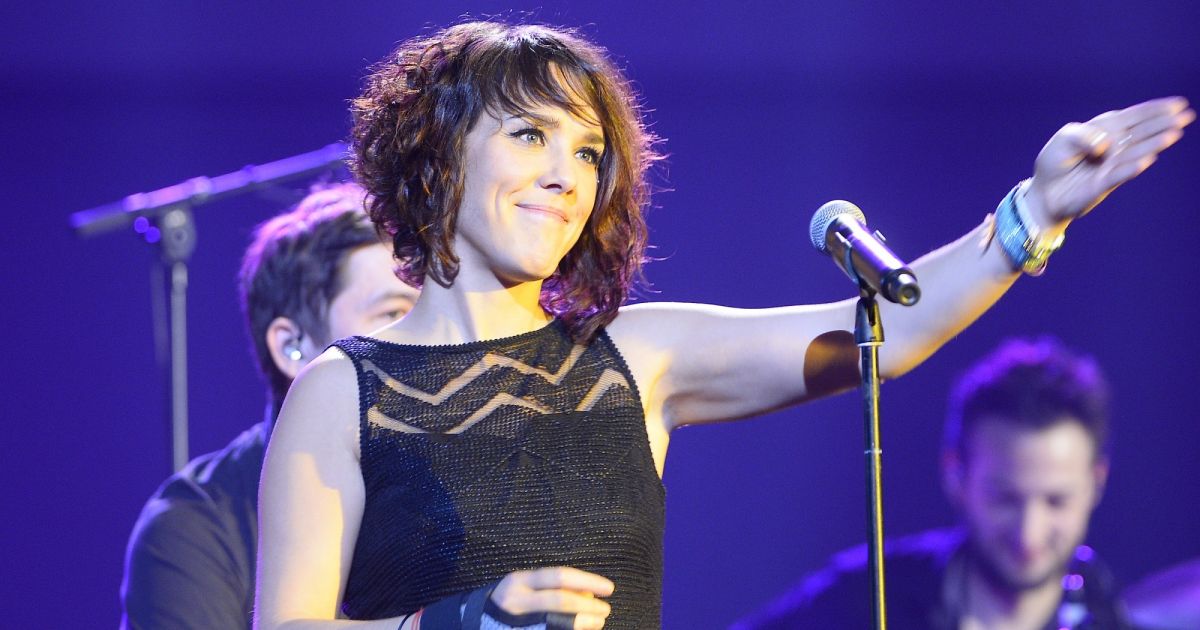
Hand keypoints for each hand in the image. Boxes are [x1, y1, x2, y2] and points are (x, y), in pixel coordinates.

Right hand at [490, 566, 614, 628]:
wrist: (478, 621)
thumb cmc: (511, 600)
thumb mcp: (526, 585)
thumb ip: (553, 587)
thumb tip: (590, 594)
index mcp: (521, 580)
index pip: (560, 576)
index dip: (587, 581)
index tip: (608, 588)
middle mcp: (518, 600)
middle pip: (560, 600)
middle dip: (588, 606)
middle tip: (606, 609)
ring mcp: (519, 622)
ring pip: (559, 623)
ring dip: (585, 623)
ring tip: (598, 622)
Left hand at [1025, 97, 1193, 228]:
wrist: (1044, 191)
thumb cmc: (1056, 161)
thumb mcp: (1064, 139)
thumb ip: (1082, 136)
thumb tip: (1104, 144)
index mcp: (1107, 130)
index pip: (1134, 117)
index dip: (1156, 109)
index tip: (1178, 103)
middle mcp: (1115, 147)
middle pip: (1142, 132)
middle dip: (1164, 123)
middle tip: (1186, 116)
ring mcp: (1112, 166)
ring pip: (1136, 152)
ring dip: (1154, 143)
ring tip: (1173, 134)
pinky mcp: (1103, 185)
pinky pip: (1119, 175)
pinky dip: (1132, 167)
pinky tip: (1147, 160)